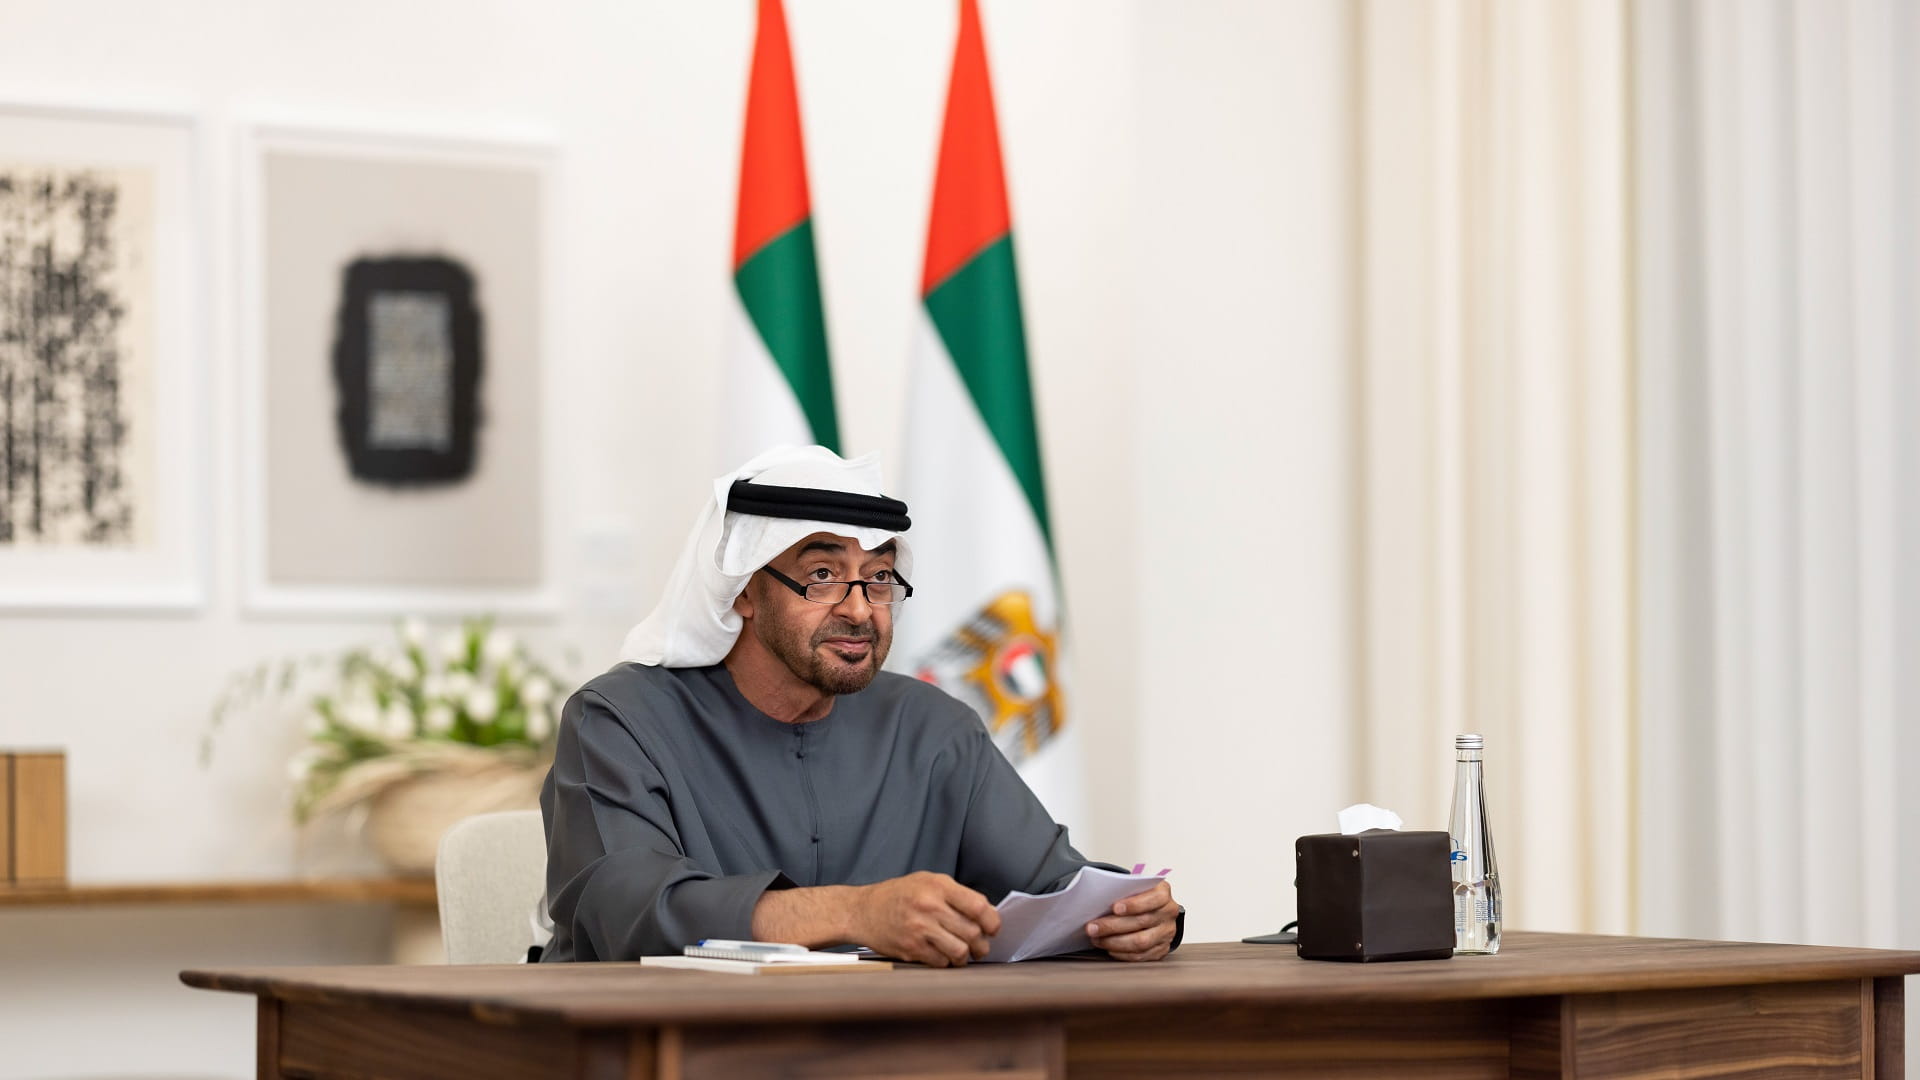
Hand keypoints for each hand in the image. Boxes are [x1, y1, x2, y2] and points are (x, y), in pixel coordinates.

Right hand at [851, 872, 1001, 967]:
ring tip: (964, 954)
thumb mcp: (927, 881)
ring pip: (960, 952)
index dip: (992, 921)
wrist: (862, 911)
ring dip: (966, 957)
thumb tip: (986, 914)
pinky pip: (941, 962)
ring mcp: (919, 929)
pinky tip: (943, 955)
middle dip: (982, 944)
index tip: (994, 929)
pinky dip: (946, 962)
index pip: (979, 906)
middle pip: (972, 933)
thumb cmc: (897, 895)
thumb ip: (956, 894)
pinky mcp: (911, 949)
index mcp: (938, 886)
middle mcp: (929, 906)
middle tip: (981, 946)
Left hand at [1086, 878, 1178, 961]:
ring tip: (1096, 939)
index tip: (1115, 907)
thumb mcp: (1134, 887)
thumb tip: (1097, 900)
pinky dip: (1122, 953)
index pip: (1153, 899)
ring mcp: (1167, 933)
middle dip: (1113, 926)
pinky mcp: (1161, 949)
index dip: (1134, 904)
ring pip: (1141, 942)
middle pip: (1141, 922)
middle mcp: (1168, 913)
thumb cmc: (1139, 897)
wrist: (1154, 911)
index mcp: (1163, 893)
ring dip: (1114, 942)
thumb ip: (1122, 891)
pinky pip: (1141, 956)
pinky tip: (1108, 948)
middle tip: (1092, 927)